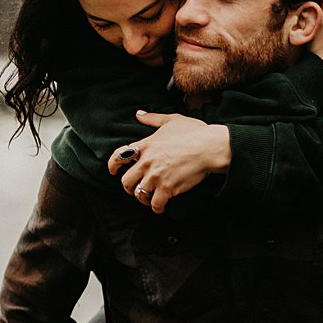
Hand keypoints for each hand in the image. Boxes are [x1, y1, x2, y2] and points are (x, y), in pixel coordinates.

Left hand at [107, 111, 230, 213]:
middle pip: (126, 181)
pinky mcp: (167, 188)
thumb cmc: (194, 133)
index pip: (118, 157)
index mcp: (145, 146)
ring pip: (139, 195)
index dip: (113, 166)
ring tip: (150, 198)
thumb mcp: (172, 120)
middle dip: (130, 187)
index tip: (114, 172)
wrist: (209, 147)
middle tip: (137, 189)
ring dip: (143, 198)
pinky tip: (161, 206)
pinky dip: (157, 208)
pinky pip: (155, 204)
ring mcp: (156, 176)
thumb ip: (153, 118)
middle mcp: (146, 162)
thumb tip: (139, 114)